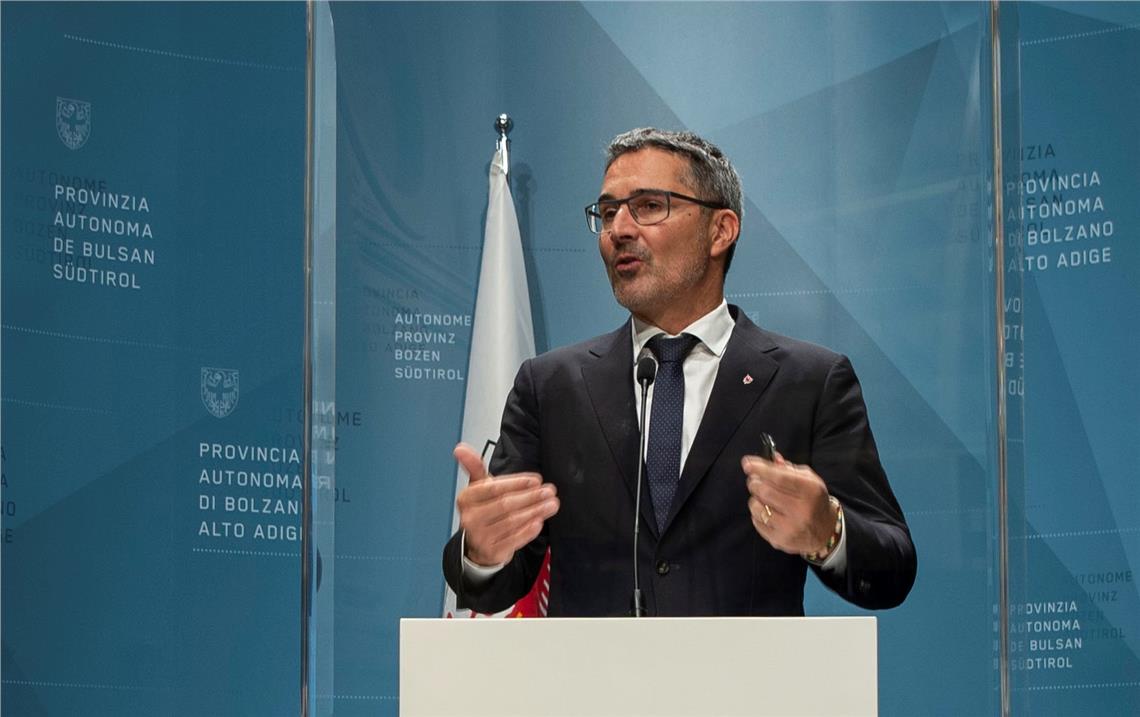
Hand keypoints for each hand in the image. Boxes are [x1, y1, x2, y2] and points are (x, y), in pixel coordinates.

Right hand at [453, 442, 558, 566]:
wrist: (478, 545)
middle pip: (505, 505)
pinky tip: (539, 522)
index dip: (517, 483)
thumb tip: (460, 448)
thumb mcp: (478, 488)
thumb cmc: (483, 510)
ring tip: (551, 504)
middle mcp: (470, 518)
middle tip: (549, 491)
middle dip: (531, 497)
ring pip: (512, 522)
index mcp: (466, 498)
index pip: (494, 488)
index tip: (536, 480)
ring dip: (535, 511)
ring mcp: (480, 537)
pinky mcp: (492, 551)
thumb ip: (474, 466)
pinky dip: (528, 531)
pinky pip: (514, 540)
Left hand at [741, 452, 836, 555]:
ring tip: (763, 498)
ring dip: (755, 499)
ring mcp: (789, 527)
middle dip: (755, 483)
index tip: (747, 463)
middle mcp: (801, 510)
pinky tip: (767, 512)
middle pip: (765, 491)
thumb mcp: (809, 480)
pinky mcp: (779, 540)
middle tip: (755, 480)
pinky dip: (757, 514)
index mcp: (810, 491)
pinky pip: (757, 522)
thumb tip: (772, 458)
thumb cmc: (814, 501)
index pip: (779, 477)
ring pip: (757, 507)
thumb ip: (789, 469)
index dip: (760, 469)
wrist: (825, 532)